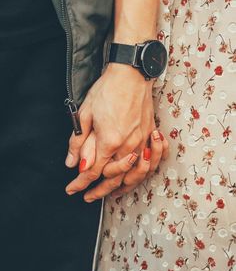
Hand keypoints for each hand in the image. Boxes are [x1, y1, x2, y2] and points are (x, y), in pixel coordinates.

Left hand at [65, 62, 155, 195]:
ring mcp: (142, 142)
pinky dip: (140, 174)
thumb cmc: (108, 90)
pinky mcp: (149, 135)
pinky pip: (148, 163)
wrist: (131, 74)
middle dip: (99, 191)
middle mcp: (128, 146)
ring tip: (110, 194)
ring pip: (133, 174)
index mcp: (110, 141)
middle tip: (88, 197)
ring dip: (120, 187)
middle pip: (113, 178)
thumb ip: (79, 142)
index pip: (92, 171)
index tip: (71, 189)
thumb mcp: (86, 114)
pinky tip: (132, 178)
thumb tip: (72, 163)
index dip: (80, 183)